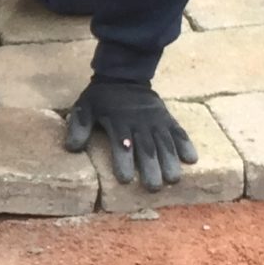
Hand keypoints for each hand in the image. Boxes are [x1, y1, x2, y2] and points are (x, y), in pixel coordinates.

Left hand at [64, 77, 196, 190]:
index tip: (125, 180)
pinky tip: (191, 159)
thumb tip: (72, 148)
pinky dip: (186, 144)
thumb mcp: (84, 108)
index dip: (123, 162)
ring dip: (170, 161)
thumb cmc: (102, 98)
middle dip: (151, 168)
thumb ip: (79, 127)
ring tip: (174, 180)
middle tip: (154, 188)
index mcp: (118, 122)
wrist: (124, 76)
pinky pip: (178, 131)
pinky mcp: (167, 118)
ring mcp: (156, 121)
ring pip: (165, 142)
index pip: (121, 143)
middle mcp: (139, 123)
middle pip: (146, 148)